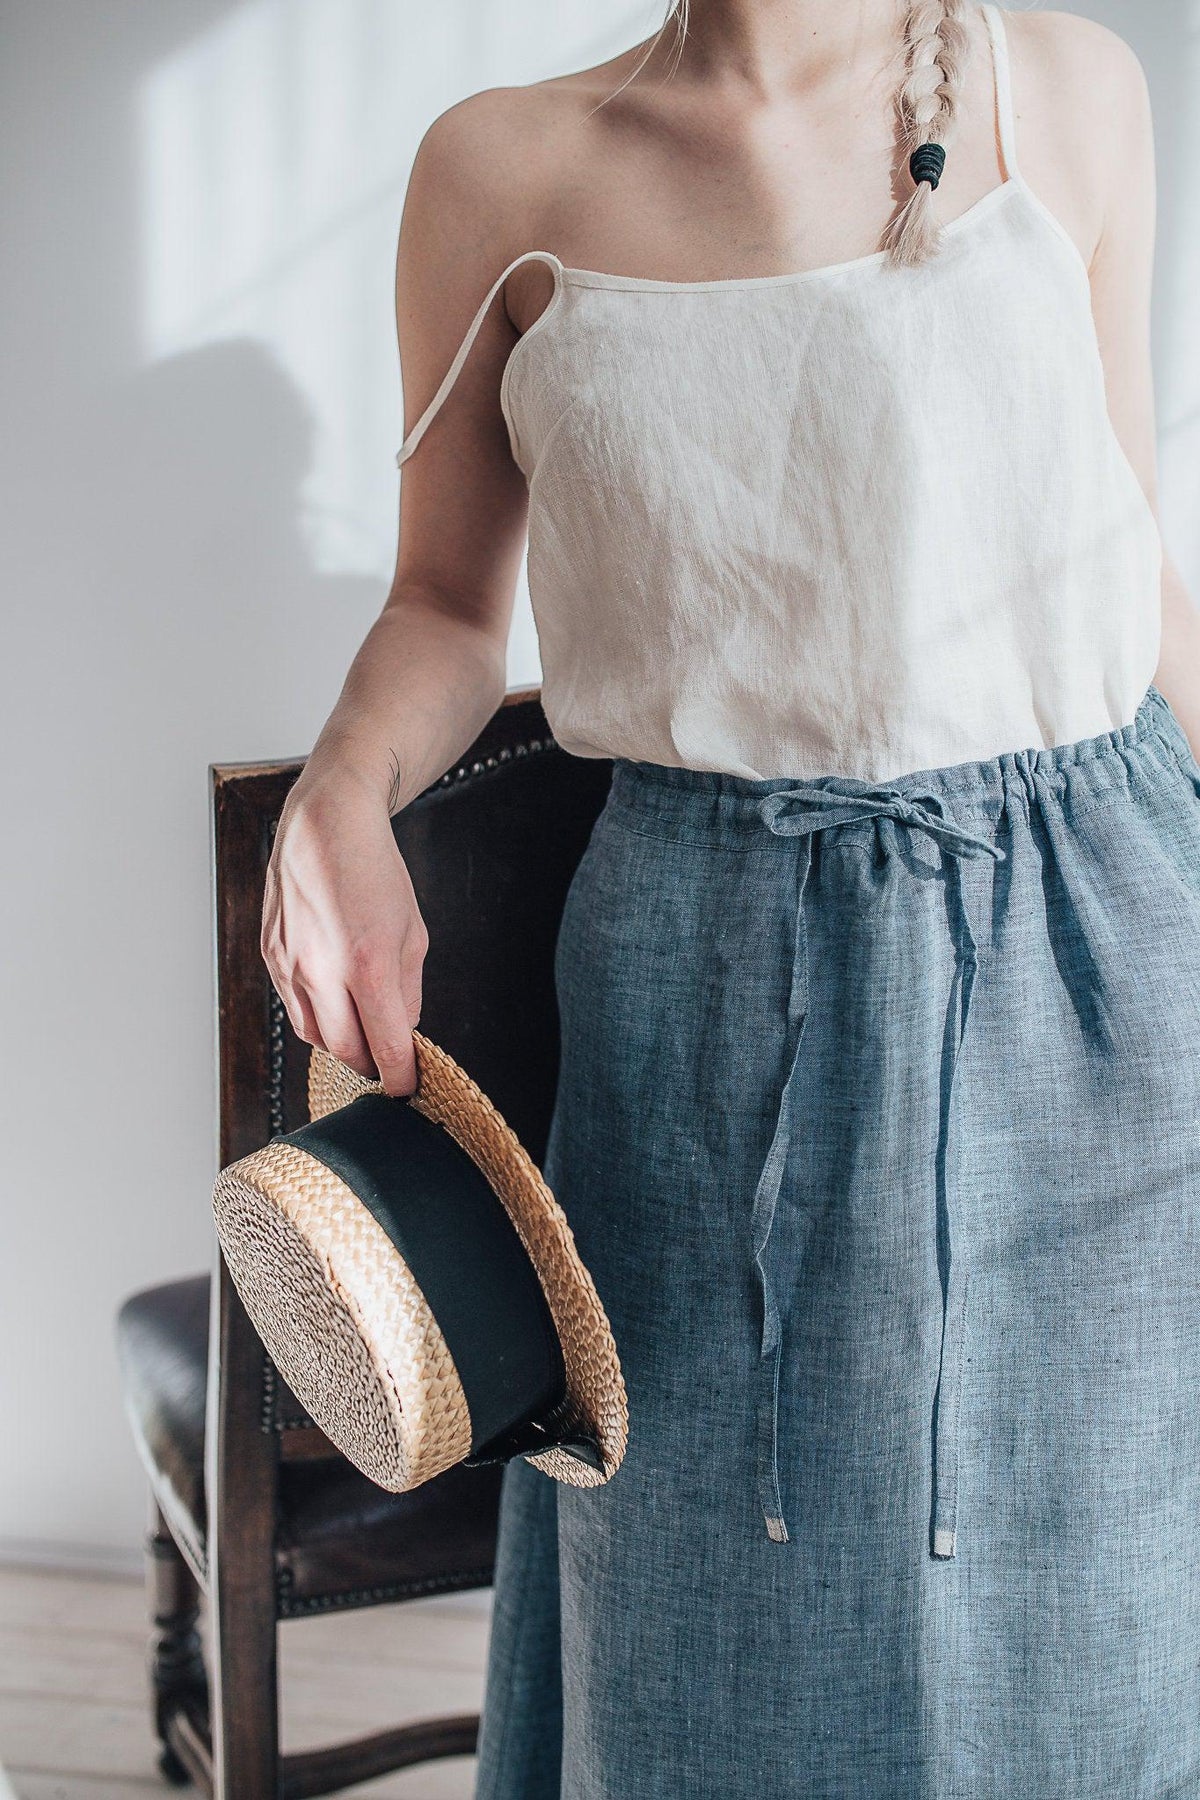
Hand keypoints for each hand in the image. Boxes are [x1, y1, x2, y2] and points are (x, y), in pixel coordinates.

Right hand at [261, 775, 427, 1096]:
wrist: (326, 825)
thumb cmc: (377, 873)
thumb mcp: (413, 933)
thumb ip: (407, 991)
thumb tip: (400, 1034)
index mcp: (368, 965)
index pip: (385, 1048)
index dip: (401, 1077)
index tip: (410, 1087)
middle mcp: (322, 971)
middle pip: (346, 1053)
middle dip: (372, 1065)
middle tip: (390, 1063)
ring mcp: (290, 966)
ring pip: (315, 1037)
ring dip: (342, 1045)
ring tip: (364, 1034)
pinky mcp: (270, 956)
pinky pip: (295, 1008)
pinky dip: (318, 1018)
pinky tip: (336, 1006)